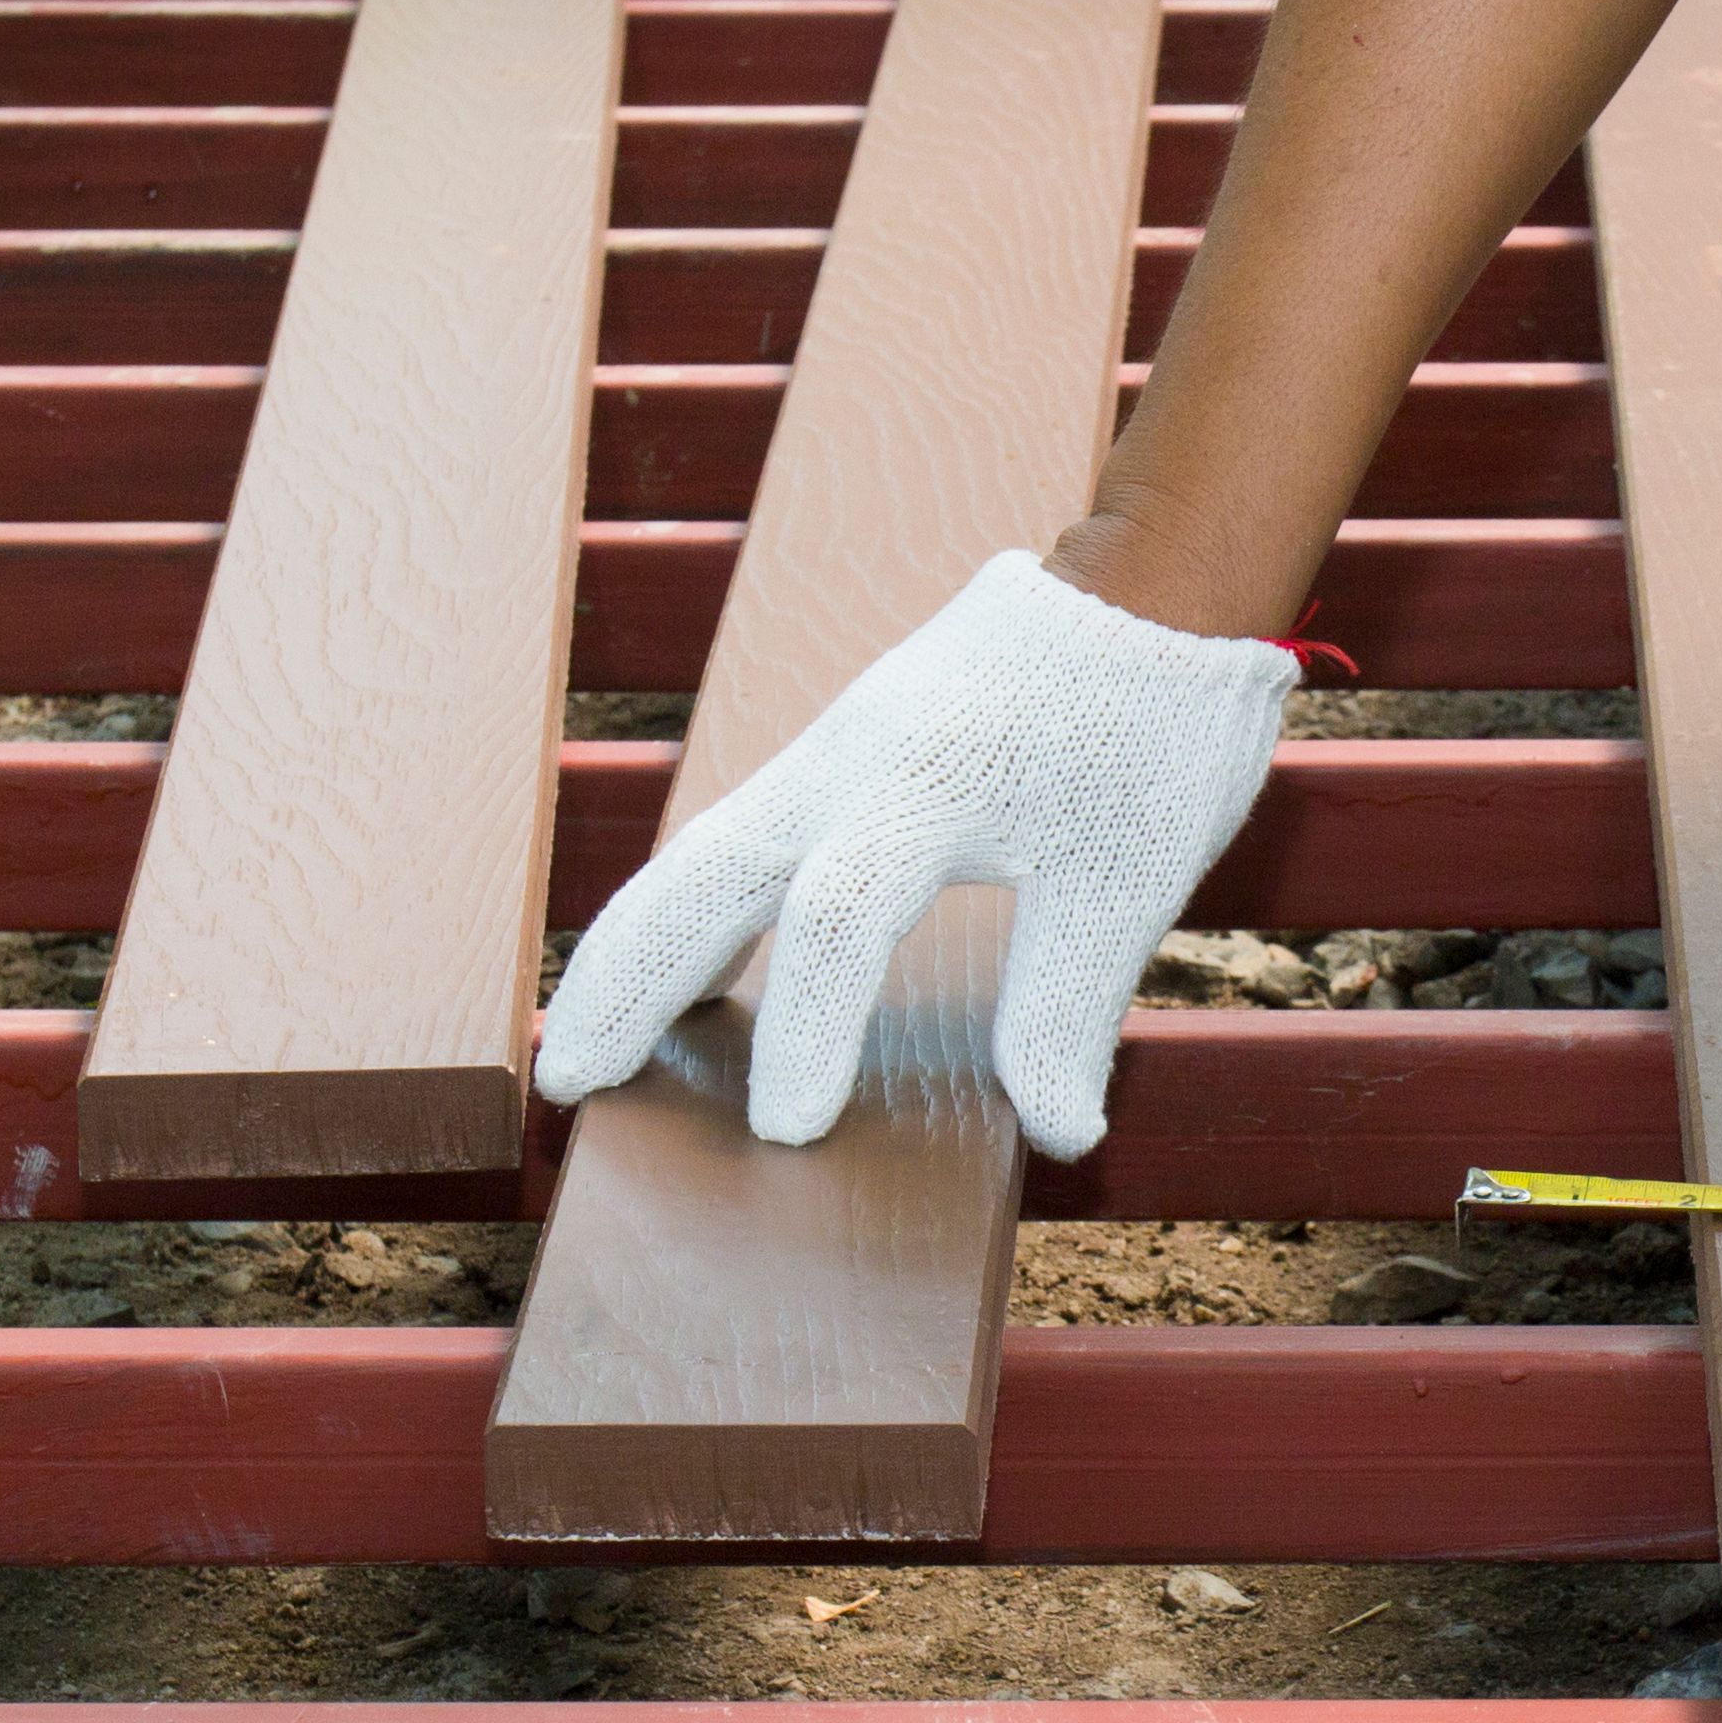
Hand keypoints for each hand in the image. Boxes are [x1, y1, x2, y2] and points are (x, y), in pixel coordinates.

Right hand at [533, 552, 1301, 1155]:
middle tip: (568, 1084)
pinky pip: (740, 837)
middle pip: (708, 870)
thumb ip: (1072, 1004)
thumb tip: (1063, 1134)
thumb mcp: (1132, 876)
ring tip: (581, 1048)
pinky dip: (690, 910)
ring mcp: (834, 750)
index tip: (786, 1132)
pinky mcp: (840, 755)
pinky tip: (683, 979)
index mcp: (932, 784)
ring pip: (704, 850)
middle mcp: (855, 759)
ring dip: (637, 947)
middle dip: (632, 978)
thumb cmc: (1153, 732)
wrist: (1149, 588)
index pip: (840, 918)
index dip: (807, 1027)